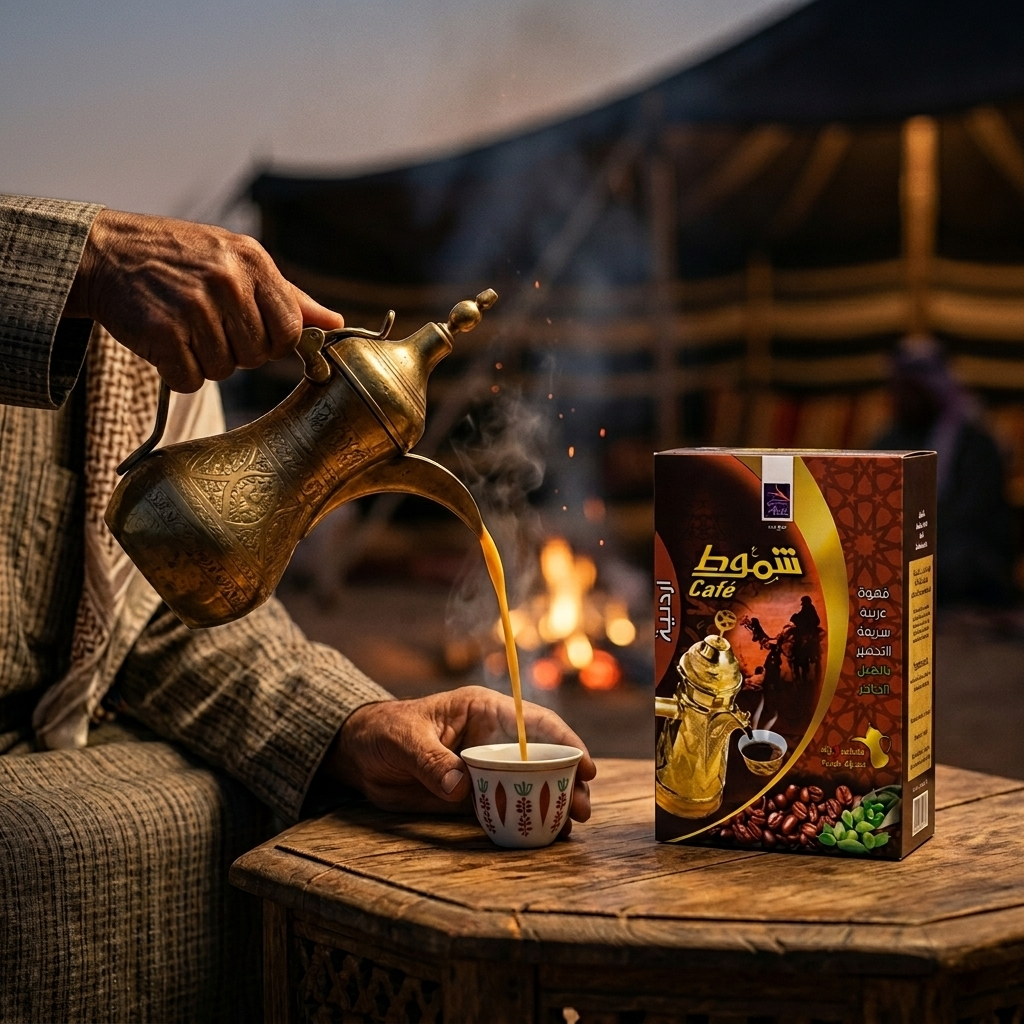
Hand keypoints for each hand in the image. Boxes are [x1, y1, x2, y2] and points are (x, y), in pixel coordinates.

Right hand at [63, 209, 343, 391]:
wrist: (107, 253)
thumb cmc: (180, 259)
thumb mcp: (237, 260)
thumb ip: (288, 297)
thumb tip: (336, 323)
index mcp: (253, 261)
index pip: (290, 330)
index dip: (272, 342)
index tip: (249, 332)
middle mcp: (227, 280)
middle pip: (257, 356)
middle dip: (235, 351)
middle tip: (207, 325)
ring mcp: (194, 305)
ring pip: (224, 371)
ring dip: (203, 361)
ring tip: (183, 328)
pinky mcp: (162, 331)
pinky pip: (190, 379)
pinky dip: (177, 371)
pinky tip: (165, 342)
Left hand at [325, 686, 596, 835]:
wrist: (360, 754)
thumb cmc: (384, 731)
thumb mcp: (404, 740)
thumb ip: (431, 762)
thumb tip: (460, 788)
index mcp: (483, 712)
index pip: (533, 724)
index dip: (563, 742)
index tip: (585, 766)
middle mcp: (492, 738)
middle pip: (540, 757)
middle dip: (567, 780)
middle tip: (584, 808)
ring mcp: (485, 767)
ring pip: (528, 783)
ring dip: (552, 802)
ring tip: (571, 825)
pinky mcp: (472, 794)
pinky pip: (505, 805)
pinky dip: (524, 818)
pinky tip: (543, 834)